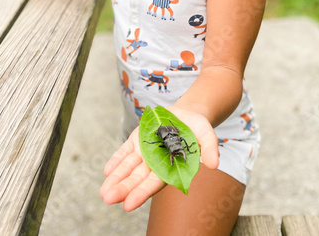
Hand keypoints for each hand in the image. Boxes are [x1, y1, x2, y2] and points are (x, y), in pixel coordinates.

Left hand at [100, 107, 218, 211]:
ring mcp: (145, 151)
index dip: (141, 193)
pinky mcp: (137, 139)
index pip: (154, 183)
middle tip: (108, 198)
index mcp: (171, 167)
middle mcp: (155, 163)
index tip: (128, 205)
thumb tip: (214, 164)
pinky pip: (125, 151)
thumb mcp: (207, 135)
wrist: (186, 114)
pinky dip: (116, 160)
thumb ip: (210, 148)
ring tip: (104, 192)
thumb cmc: (197, 129)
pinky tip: (107, 171)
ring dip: (116, 178)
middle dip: (123, 189)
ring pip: (128, 167)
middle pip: (137, 179)